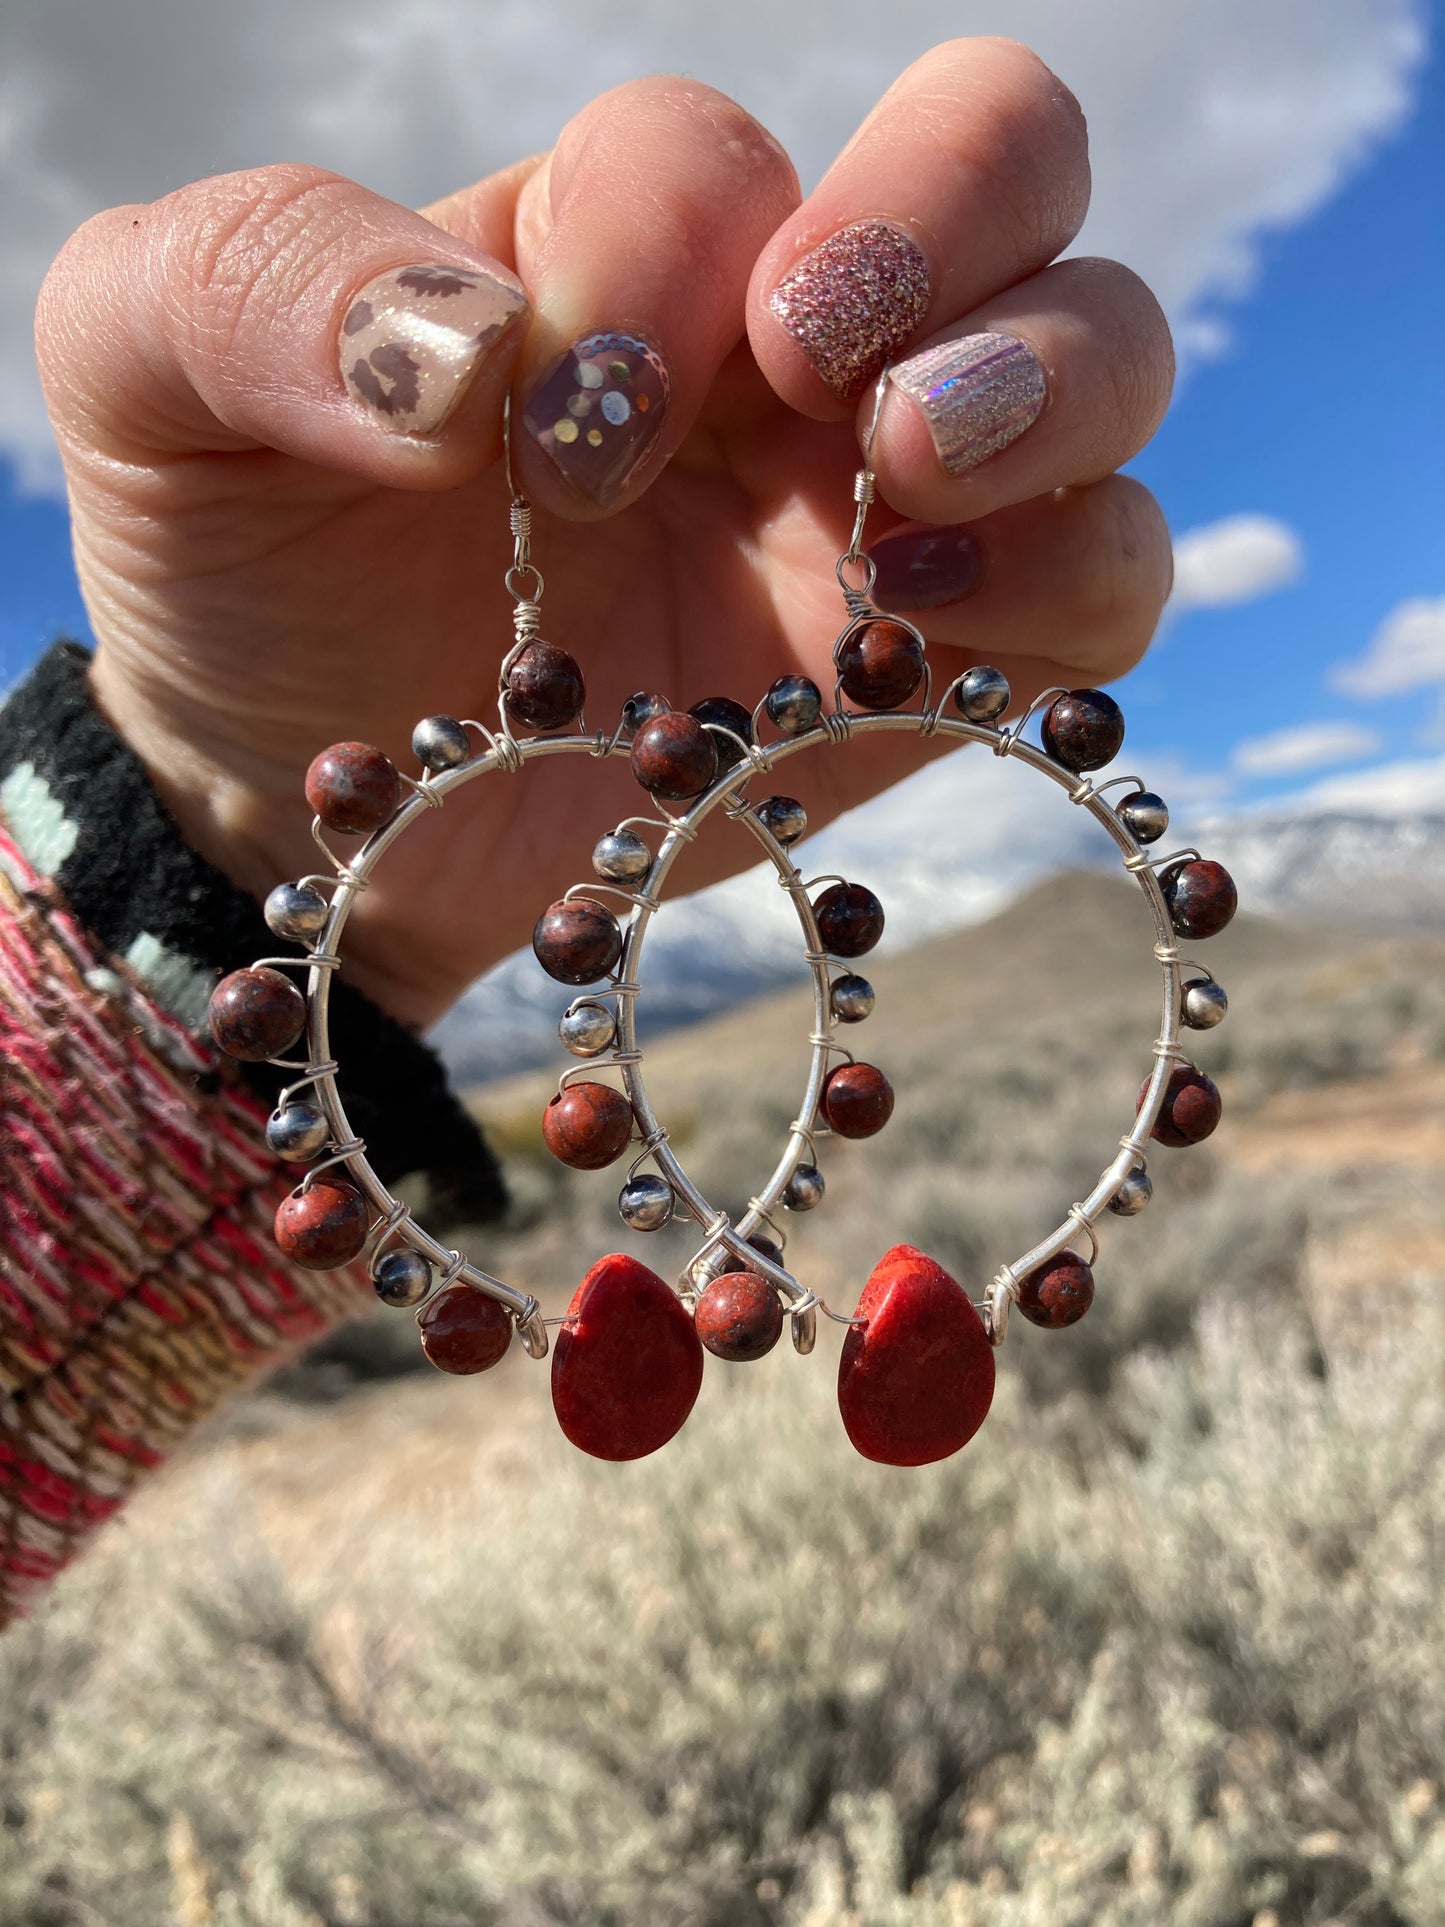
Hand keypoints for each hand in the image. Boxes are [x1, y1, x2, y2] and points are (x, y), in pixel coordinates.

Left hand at [37, 39, 1172, 1028]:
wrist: (318, 811)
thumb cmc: (249, 579)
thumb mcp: (156, 388)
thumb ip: (261, 280)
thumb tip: (479, 348)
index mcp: (620, 246)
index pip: (718, 156)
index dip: (660, 261)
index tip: (547, 436)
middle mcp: (784, 350)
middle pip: (1007, 155)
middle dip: (944, 226)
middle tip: (810, 367)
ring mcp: (882, 504)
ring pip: (1107, 349)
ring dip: (1046, 379)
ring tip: (895, 477)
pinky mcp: (944, 667)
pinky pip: (1106, 578)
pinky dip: (1072, 570)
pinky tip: (922, 620)